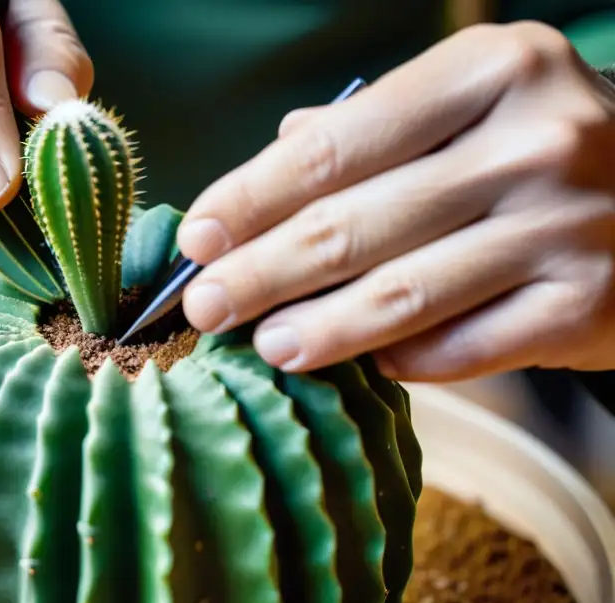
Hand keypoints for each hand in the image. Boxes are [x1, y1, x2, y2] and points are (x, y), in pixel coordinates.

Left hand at [177, 22, 614, 381]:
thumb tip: (276, 150)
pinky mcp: (586, 305)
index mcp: (490, 71)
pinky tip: (358, 362)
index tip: (196, 238)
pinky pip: (461, 348)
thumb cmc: (539, 152)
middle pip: (352, 225)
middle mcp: (536, 140)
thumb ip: (376, 130)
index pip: (334, 148)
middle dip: (260, 273)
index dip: (250, 199)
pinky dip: (399, 359)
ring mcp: (568, 226)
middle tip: (204, 307)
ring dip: (317, 329)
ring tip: (263, 346)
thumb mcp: (471, 107)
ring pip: (402, 295)